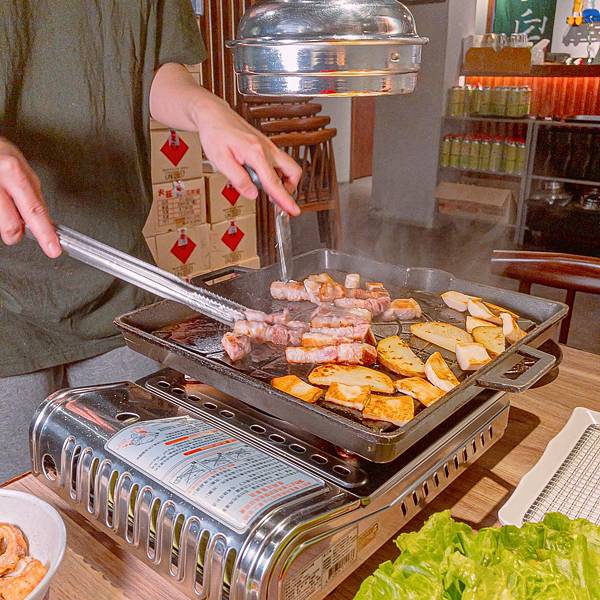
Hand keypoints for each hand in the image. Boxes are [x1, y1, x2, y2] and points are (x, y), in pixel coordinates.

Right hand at [0, 138, 60, 257]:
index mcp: (12, 172)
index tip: (53, 248)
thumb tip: (46, 221)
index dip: (45, 233)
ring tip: (1, 202)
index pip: (34, 210)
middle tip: (15, 221)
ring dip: (2, 219)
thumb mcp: (20, 168)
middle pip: (10, 228)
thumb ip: (32, 195)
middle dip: (15, 232)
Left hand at [195, 99, 300, 215]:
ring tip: (267, 190)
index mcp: (256, 153)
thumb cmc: (215, 134)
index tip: (293, 210)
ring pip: (288, 167)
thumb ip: (238, 179)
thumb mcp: (220, 160)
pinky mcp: (267, 147)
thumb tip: (252, 194)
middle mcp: (267, 149)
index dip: (285, 199)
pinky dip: (276, 174)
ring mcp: (269, 147)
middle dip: (289, 189)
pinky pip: (279, 163)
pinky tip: (261, 178)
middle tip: (278, 200)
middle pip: (293, 171)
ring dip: (283, 182)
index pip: (274, 182)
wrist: (214, 115)